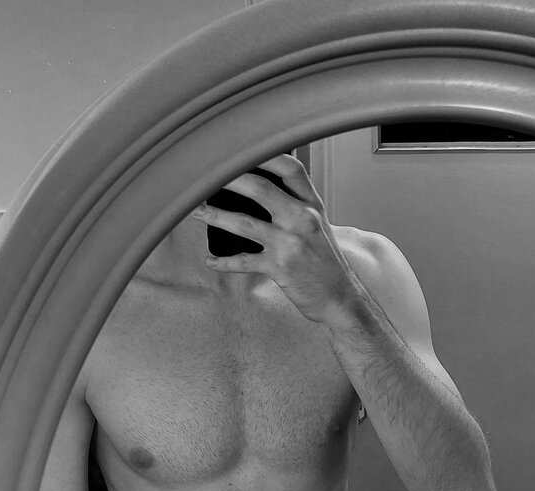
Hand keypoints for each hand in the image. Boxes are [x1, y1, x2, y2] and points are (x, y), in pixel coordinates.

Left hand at [191, 154, 360, 325]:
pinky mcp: (280, 268)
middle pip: (260, 189)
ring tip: (194, 212)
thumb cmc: (325, 262)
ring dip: (215, 217)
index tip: (239, 148)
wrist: (339, 298)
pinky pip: (244, 261)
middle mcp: (302, 219)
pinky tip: (210, 261)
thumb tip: (262, 187)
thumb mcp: (319, 225)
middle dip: (227, 180)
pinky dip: (224, 262)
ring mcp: (290, 244)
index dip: (265, 155)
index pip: (290, 169)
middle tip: (203, 176)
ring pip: (244, 223)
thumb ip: (296, 205)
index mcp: (312, 205)